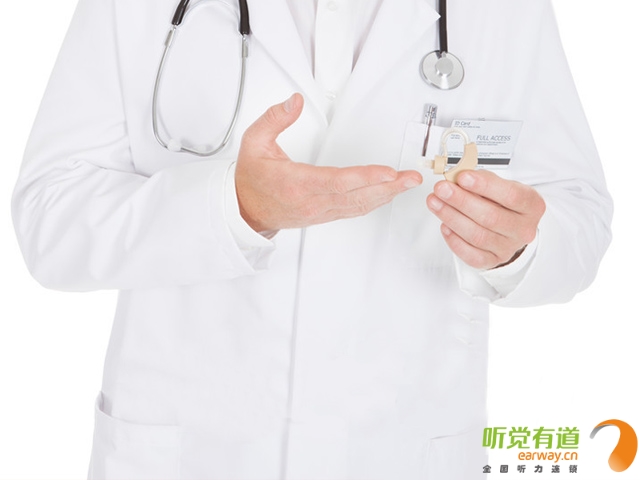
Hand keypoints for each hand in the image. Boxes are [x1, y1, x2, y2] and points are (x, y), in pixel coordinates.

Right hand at [235, 93, 422, 231]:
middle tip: (412, 179)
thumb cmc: (251, 179)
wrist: (244, 210)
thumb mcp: (253, 142)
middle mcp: (311, 202)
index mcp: (296, 183)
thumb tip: (295, 101)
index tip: (387, 172)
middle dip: (388, 187)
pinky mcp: (324, 216)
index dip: (365, 177)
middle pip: (357, 196)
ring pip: (359, 206)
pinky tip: (387, 194)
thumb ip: (274, 119)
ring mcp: (319, 212)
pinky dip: (374, 202)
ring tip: (407, 184)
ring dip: (386, 195)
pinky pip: (354, 210)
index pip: (337, 182)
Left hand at [426, 170, 544, 269]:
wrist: (511, 227)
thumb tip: (459, 178)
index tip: (463, 177)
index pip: (511, 196)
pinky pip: (471, 255)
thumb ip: (484, 181)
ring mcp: (508, 248)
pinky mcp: (492, 261)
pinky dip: (455, 240)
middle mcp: (523, 229)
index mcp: (532, 206)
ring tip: (435, 203)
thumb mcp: (502, 186)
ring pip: (477, 236)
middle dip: (461, 201)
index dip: (485, 186)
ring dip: (452, 217)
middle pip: (490, 217)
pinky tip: (445, 225)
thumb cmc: (504, 203)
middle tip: (442, 189)